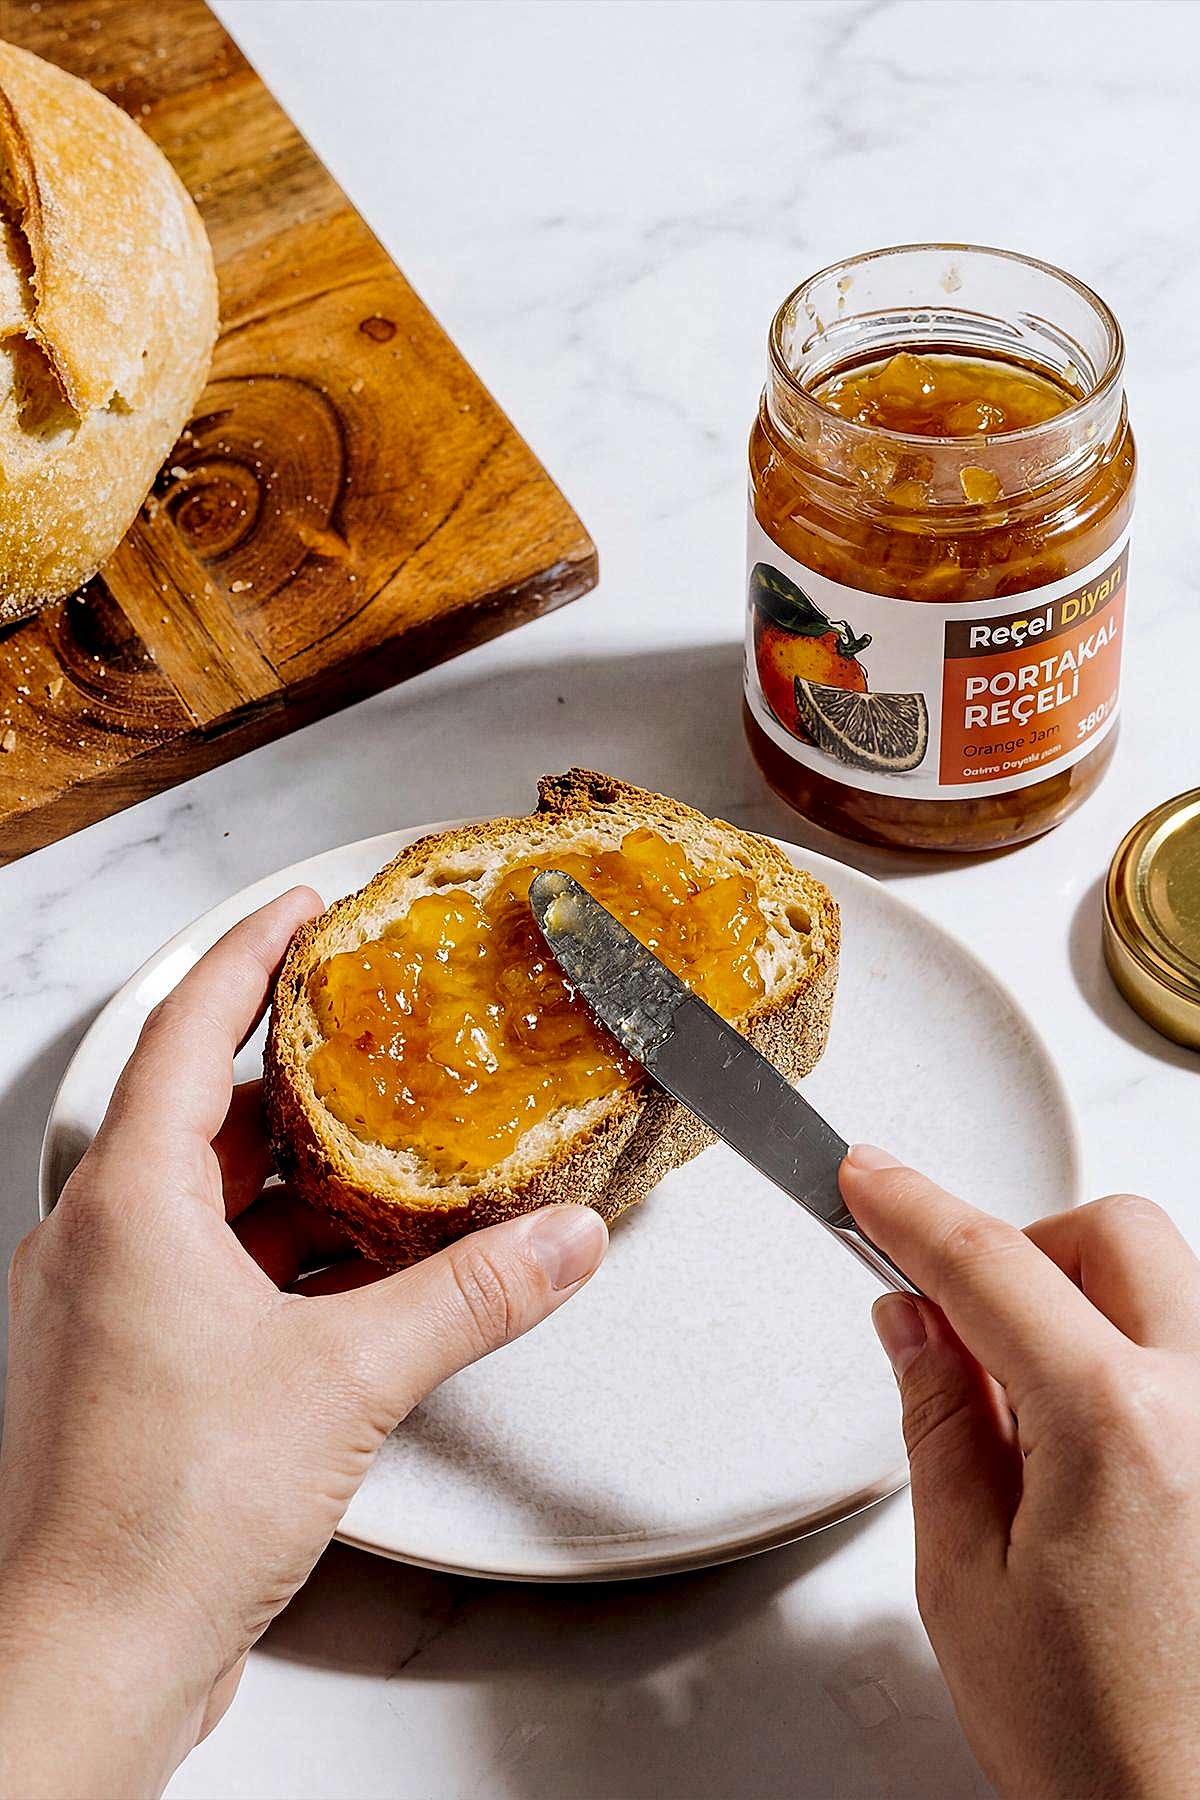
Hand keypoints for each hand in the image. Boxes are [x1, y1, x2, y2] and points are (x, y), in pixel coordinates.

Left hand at [0, 890, 606, 1799]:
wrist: (84, 1664)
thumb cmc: (160, 1519)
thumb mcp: (347, 1379)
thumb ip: (469, 1298)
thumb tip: (559, 1241)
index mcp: (128, 1208)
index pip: (186, 1029)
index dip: (247, 954)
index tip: (301, 909)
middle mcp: (100, 1246)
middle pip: (203, 1114)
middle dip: (295, 1072)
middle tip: (374, 1031)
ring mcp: (107, 1314)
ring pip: (209, 1204)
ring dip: (298, 1178)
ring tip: (392, 1155)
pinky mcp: (130, 1377)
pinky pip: (211, 1277)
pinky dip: (284, 1260)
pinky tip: (359, 1280)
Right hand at [841, 1144, 1199, 1799]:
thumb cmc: (1097, 1744)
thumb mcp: (965, 1576)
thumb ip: (939, 1419)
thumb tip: (912, 1317)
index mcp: (1117, 1428)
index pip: (991, 1265)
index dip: (911, 1209)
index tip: (866, 1178)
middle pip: (1111, 1235)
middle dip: (1024, 1250)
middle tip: (957, 1323)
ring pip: (1165, 1285)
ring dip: (1082, 1303)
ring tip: (1027, 1407)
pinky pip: (1192, 1353)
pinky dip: (1131, 1356)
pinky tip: (1088, 1444)